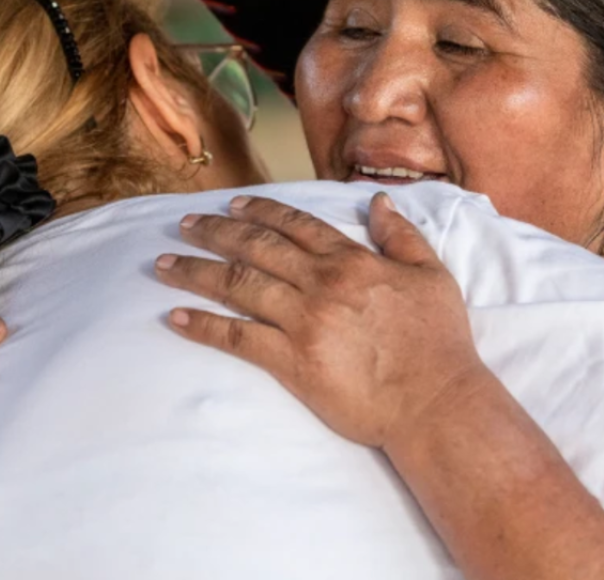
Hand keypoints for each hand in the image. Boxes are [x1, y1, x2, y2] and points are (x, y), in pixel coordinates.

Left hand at [153, 192, 485, 447]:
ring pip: (238, 285)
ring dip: (196, 272)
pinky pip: (238, 338)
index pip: (294, 224)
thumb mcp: (431, 276)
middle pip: (255, 246)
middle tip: (184, 225)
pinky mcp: (293, 362)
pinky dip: (204, 326)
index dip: (257, 211)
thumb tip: (379, 203)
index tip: (230, 205)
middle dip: (214, 232)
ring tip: (164, 266)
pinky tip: (177, 318)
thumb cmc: (439, 342)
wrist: (436, 401)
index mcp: (351, 260)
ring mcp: (304, 322)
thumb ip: (402, 236)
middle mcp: (321, 283)